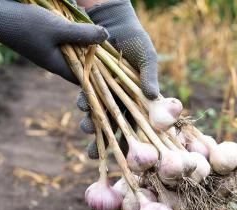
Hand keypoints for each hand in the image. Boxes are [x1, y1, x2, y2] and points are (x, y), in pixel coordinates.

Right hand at [0, 0, 108, 83]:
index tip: (116, 70)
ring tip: (102, 38)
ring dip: (86, 45)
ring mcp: (50, 52)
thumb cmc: (27, 24)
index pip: (84, 78)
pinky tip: (82, 27)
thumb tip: (106, 36)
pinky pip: (66, 42)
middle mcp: (55, 62)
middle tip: (113, 52)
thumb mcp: (58, 28)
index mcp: (58, 66)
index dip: (100, 75)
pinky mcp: (46, 41)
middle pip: (82, 65)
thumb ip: (82, 34)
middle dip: (97, 59)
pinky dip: (75, 36)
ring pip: (75, 52)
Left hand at [77, 0, 159, 158]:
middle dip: (103, 143)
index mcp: (139, 100)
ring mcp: (105, 93)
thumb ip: (149, 76)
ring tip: (86, 126)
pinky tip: (82, 106)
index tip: (124, 159)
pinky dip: (84, 104)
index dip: (131, 143)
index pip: (137, 126)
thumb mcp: (147, 56)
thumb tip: (154, 96)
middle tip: (92, 155)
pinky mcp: (91, 84)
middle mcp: (122, 100)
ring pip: (99, 116)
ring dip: (92, 124)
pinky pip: (87, 98)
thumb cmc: (135, 39)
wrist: (113, 23)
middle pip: (114, 128)